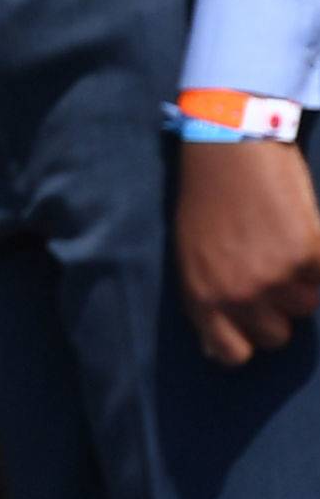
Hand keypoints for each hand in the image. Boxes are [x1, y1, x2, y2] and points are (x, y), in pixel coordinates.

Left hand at [175, 137, 319, 366]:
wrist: (228, 144)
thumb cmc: (206, 198)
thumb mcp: (190, 257)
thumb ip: (205, 304)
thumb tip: (218, 352)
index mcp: (204, 297)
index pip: (235, 354)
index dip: (247, 338)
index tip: (253, 318)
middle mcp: (240, 293)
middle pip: (276, 336)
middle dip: (277, 310)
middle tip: (271, 273)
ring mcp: (276, 274)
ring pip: (306, 305)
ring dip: (301, 281)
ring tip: (283, 243)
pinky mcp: (308, 250)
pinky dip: (319, 258)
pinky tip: (303, 233)